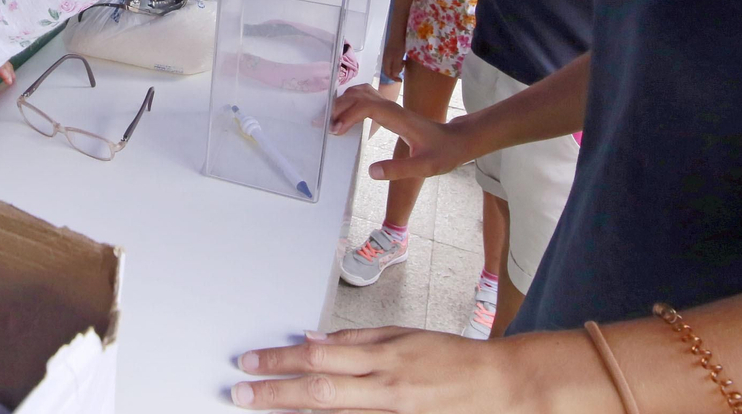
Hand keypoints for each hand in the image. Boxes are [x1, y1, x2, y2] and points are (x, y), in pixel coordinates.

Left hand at [233, 326, 519, 411]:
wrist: (499, 388)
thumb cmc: (452, 358)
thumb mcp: (403, 335)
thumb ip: (356, 340)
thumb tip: (314, 340)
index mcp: (384, 357)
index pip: (319, 357)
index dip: (280, 360)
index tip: (251, 362)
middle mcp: (385, 390)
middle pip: (318, 393)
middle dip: (274, 393)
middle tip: (241, 392)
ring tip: (262, 408)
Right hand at [329, 84, 478, 179]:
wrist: (458, 140)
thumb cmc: (444, 153)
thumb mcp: (425, 167)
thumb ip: (399, 170)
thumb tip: (371, 172)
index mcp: (398, 118)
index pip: (367, 106)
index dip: (348, 115)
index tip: (336, 131)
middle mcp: (393, 107)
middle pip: (359, 95)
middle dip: (339, 107)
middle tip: (324, 126)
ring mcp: (392, 106)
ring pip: (362, 92)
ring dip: (343, 102)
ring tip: (331, 120)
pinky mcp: (391, 110)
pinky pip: (366, 98)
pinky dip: (351, 101)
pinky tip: (345, 115)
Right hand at [381, 38, 406, 80]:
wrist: (398, 33)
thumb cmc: (398, 46)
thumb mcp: (398, 58)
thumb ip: (396, 67)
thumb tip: (394, 75)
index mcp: (386, 61)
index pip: (387, 73)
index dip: (393, 78)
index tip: (400, 80)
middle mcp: (385, 58)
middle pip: (389, 69)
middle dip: (396, 72)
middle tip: (403, 69)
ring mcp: (388, 54)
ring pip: (392, 64)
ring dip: (398, 66)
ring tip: (404, 63)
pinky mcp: (391, 50)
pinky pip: (394, 60)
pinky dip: (398, 62)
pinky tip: (403, 58)